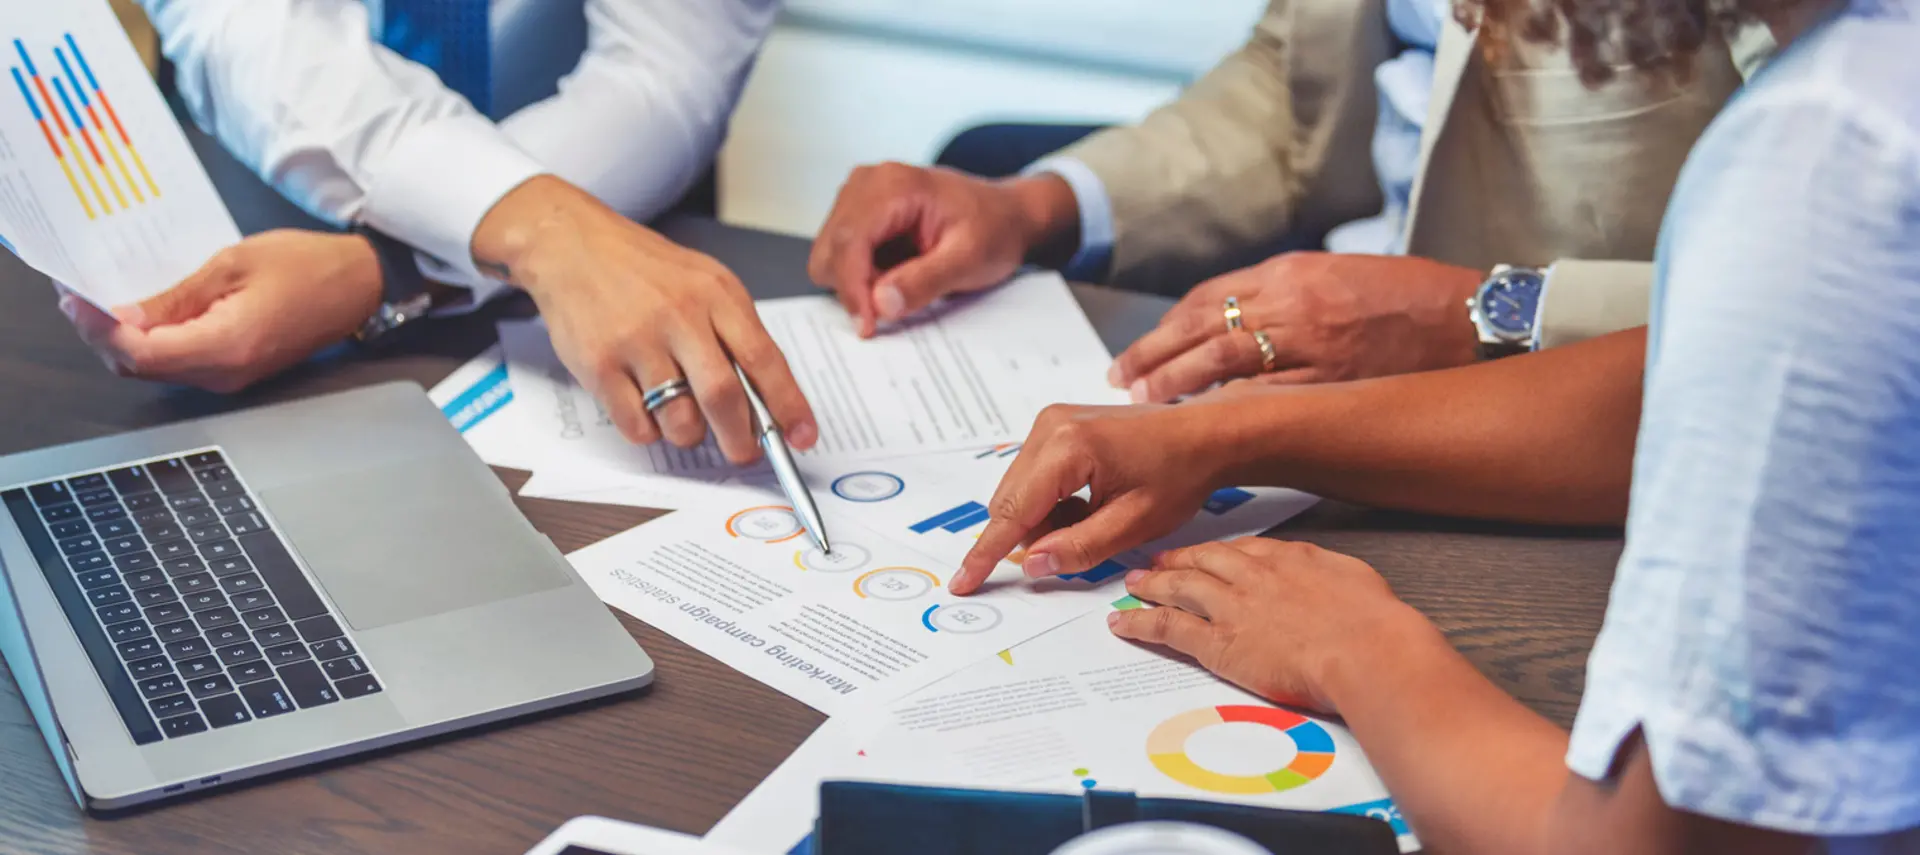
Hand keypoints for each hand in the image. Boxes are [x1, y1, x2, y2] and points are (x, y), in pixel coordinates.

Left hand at [58, 229, 381, 392]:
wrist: (359, 284)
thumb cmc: (308, 267)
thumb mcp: (232, 263)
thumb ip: (175, 295)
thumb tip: (125, 314)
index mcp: (227, 346)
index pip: (140, 353)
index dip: (100, 329)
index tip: (77, 299)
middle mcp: (226, 373)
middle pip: (140, 367)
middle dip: (103, 335)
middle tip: (80, 296)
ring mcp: (231, 376)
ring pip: (155, 369)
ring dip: (124, 339)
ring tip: (104, 300)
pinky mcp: (235, 370)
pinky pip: (178, 364)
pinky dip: (151, 342)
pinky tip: (143, 314)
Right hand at [474, 176, 816, 463]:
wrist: (571, 244)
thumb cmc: (645, 270)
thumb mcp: (705, 283)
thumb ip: (735, 333)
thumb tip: (768, 400)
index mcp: (716, 294)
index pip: (765, 359)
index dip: (788, 404)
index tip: (803, 435)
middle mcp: (678, 316)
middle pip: (723, 396)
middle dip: (741, 439)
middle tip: (744, 452)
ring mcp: (636, 341)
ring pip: (679, 419)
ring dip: (690, 434)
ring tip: (684, 418)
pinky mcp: (598, 364)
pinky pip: (636, 425)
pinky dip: (649, 431)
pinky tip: (646, 407)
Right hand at [810, 164, 1078, 336]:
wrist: (1005, 214)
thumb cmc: (993, 229)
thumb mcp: (970, 259)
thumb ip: (926, 281)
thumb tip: (881, 303)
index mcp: (893, 185)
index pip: (849, 241)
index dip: (852, 289)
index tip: (868, 326)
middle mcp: (867, 182)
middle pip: (831, 250)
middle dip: (856, 287)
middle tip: (898, 302)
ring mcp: (858, 195)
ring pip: (830, 256)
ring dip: (859, 282)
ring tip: (904, 280)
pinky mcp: (858, 213)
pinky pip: (840, 255)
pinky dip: (862, 275)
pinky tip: (896, 272)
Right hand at [951, 401, 1233, 594]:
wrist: (1203, 434)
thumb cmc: (1178, 474)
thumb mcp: (1133, 523)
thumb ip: (1079, 548)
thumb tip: (1032, 565)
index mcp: (1068, 448)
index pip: (1012, 512)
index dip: (986, 554)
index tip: (962, 583)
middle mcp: (1049, 427)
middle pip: (1010, 502)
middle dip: (1033, 536)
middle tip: (1078, 548)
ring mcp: (1050, 422)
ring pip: (1019, 493)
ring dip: (1044, 520)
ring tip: (1095, 519)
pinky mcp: (1055, 426)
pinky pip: (1032, 477)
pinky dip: (1052, 503)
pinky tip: (1090, 504)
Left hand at [1108, 537, 1425, 712]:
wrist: (1367, 650)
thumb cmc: (1374, 624)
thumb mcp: (1355, 580)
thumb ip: (1330, 576)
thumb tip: (1329, 580)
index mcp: (1288, 558)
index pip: (1241, 550)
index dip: (1216, 553)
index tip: (1205, 554)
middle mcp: (1253, 575)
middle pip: (1203, 560)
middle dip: (1176, 560)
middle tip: (1156, 562)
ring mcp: (1232, 607)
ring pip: (1179, 587)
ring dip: (1152, 584)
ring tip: (1132, 585)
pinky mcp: (1219, 643)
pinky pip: (1169, 627)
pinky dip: (1141, 623)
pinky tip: (1123, 624)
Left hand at [1110, 252, 1484, 401]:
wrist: (1468, 317)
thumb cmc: (1406, 298)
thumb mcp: (1336, 274)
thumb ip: (1283, 295)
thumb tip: (1230, 321)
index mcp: (1289, 271)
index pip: (1207, 298)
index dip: (1166, 328)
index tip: (1139, 351)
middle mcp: (1292, 301)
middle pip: (1202, 326)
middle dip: (1154, 355)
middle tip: (1122, 378)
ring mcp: (1310, 341)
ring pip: (1223, 358)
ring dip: (1176, 382)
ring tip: (1145, 400)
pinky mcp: (1332, 377)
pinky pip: (1266, 393)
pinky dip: (1227, 406)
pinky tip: (1200, 421)